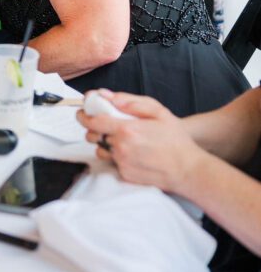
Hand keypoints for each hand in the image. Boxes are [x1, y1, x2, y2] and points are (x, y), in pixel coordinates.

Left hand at [77, 90, 201, 193]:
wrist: (188, 170)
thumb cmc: (175, 140)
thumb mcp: (158, 111)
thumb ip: (131, 102)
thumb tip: (109, 96)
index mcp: (126, 130)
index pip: (92, 121)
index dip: (84, 115)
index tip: (83, 111)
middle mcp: (120, 148)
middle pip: (93, 136)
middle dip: (95, 128)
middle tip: (105, 124)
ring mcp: (122, 163)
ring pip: (101, 150)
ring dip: (105, 143)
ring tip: (122, 139)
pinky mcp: (125, 175)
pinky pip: (112, 162)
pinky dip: (116, 155)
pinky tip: (132, 152)